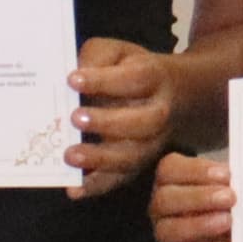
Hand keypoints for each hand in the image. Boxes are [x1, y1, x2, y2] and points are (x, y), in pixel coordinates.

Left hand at [67, 39, 176, 198]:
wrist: (172, 94)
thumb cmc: (131, 70)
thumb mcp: (117, 52)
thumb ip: (96, 58)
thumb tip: (73, 78)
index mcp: (154, 77)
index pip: (134, 78)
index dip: (104, 80)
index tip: (73, 79)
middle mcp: (159, 112)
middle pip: (143, 122)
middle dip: (108, 122)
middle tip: (74, 117)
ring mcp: (151, 143)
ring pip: (133, 156)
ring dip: (100, 159)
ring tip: (70, 156)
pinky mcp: (138, 164)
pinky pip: (120, 178)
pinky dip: (96, 186)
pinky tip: (73, 188)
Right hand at [149, 153, 234, 241]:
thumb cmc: (235, 205)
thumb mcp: (236, 189)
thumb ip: (236, 184)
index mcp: (172, 180)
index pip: (170, 169)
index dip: (196, 171)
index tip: (225, 175)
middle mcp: (163, 207)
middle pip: (165, 199)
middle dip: (199, 198)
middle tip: (230, 198)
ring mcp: (166, 234)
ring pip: (167, 230)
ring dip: (199, 225)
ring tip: (228, 222)